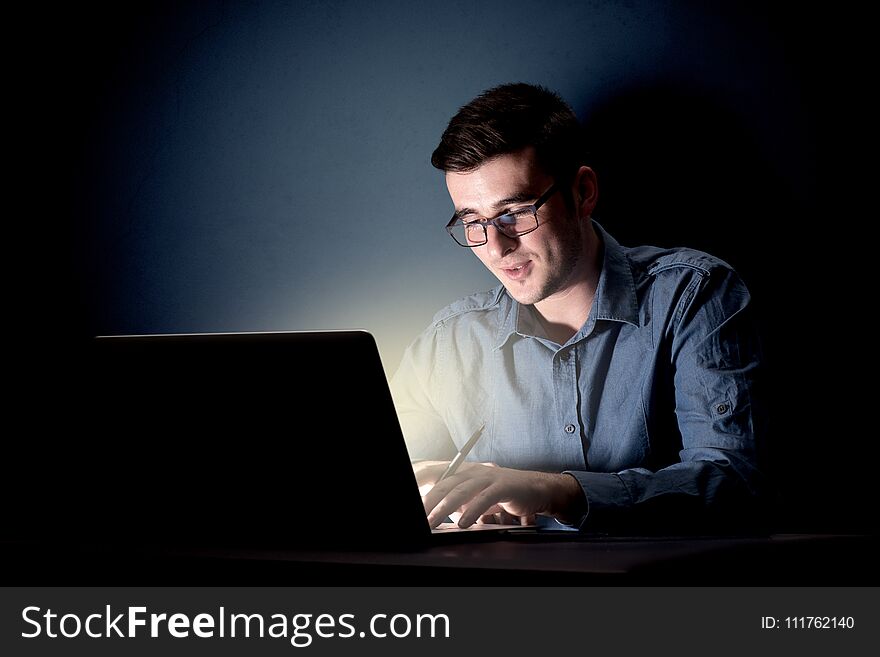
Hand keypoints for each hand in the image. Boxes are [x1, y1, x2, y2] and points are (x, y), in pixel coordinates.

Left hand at [418, 462, 585, 528]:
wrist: (537, 489)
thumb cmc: (502, 494)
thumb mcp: (475, 496)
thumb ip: (455, 501)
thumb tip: (431, 512)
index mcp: (462, 471)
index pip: (434, 471)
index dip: (418, 478)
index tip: (406, 494)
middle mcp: (472, 470)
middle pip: (443, 483)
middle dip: (426, 500)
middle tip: (416, 516)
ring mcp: (488, 477)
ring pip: (460, 490)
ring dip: (444, 508)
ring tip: (431, 522)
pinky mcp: (503, 486)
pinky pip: (485, 498)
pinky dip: (473, 511)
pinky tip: (464, 523)